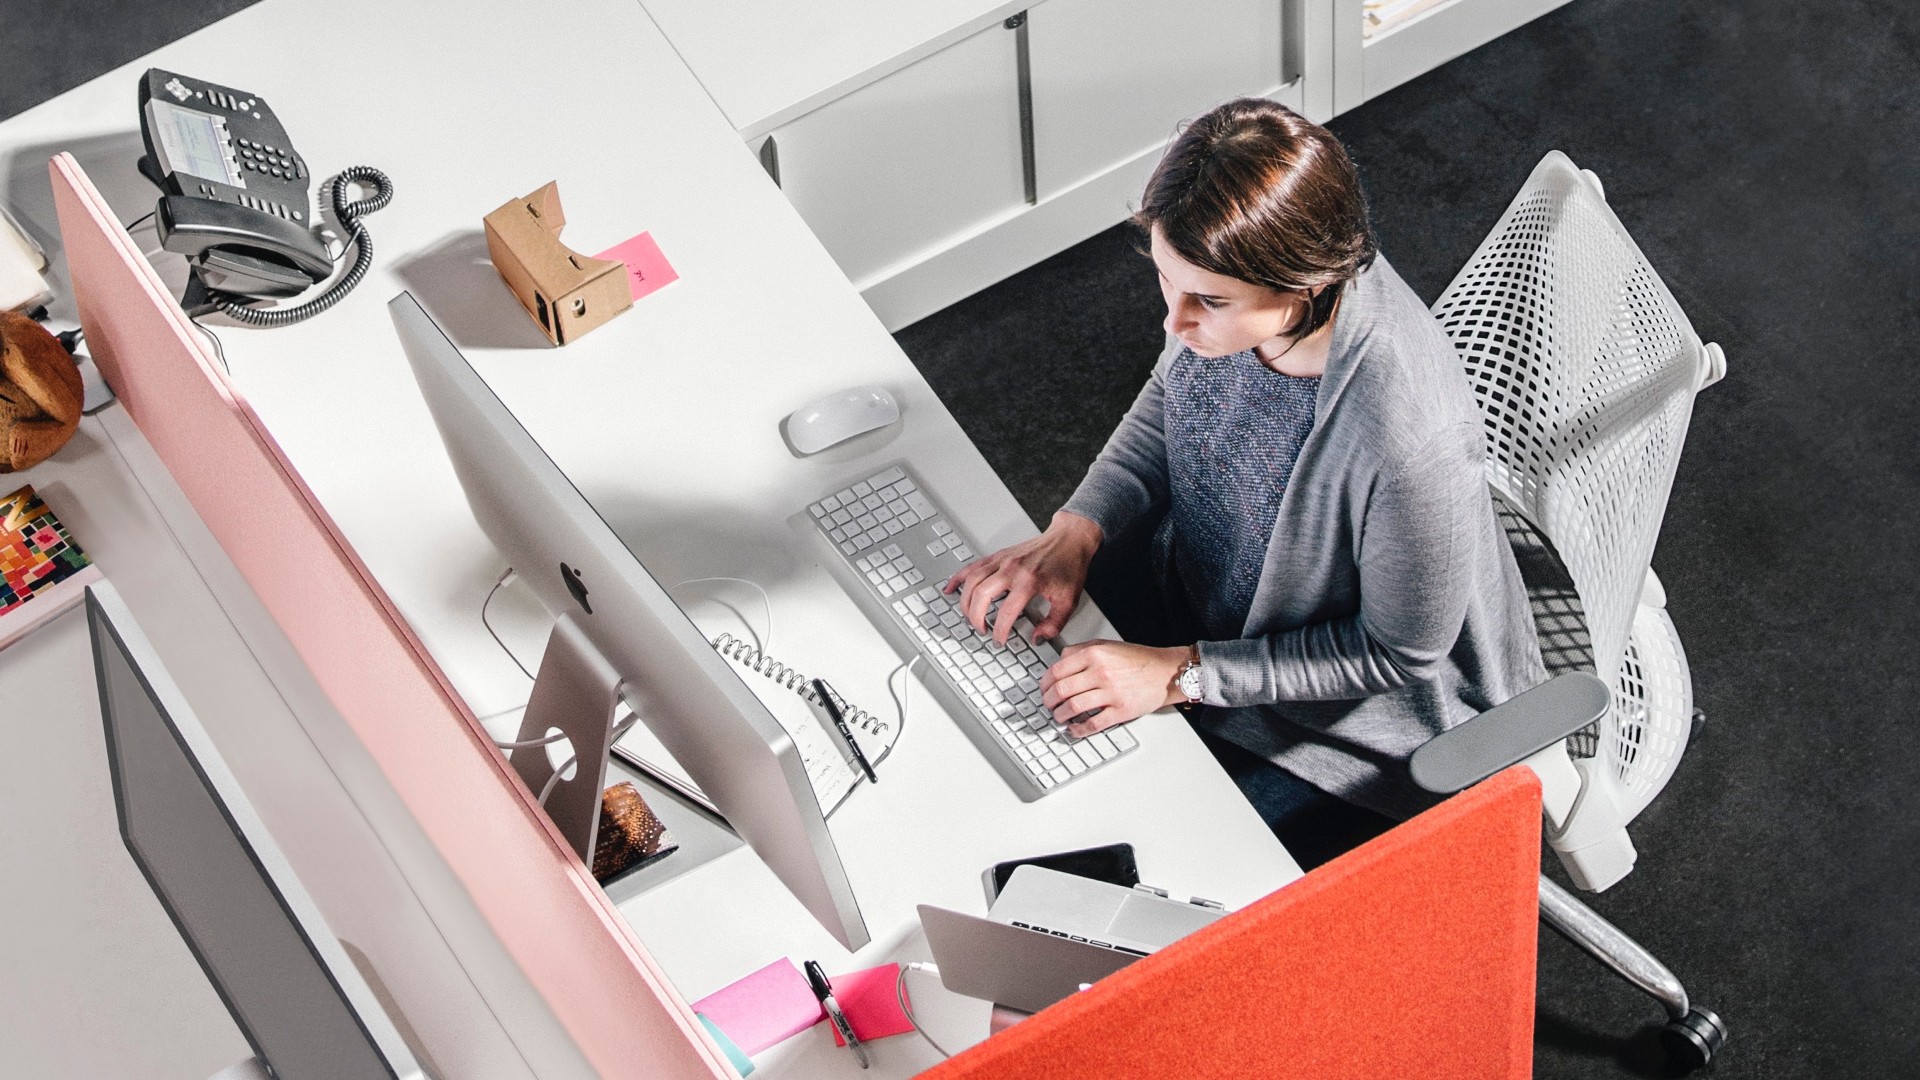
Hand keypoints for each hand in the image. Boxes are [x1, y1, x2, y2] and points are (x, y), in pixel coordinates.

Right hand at [944, 511, 1100, 644]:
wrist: (1070, 539)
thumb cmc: (1069, 566)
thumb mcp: (1068, 600)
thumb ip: (1054, 624)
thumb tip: (1037, 637)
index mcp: (1029, 582)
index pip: (1006, 612)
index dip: (1000, 631)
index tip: (999, 640)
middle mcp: (1012, 569)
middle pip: (981, 595)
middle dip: (976, 618)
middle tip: (982, 629)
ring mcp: (1002, 560)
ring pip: (972, 581)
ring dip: (966, 602)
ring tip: (969, 617)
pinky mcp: (998, 555)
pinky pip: (972, 566)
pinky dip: (958, 578)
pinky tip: (950, 589)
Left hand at [1039, 640, 1187, 735]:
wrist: (1165, 672)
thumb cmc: (1138, 660)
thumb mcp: (1107, 645)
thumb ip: (1081, 650)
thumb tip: (1059, 660)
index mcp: (1094, 654)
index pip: (1057, 670)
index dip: (1045, 683)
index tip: (1043, 689)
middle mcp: (1101, 672)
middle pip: (1061, 690)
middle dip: (1049, 701)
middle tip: (1048, 704)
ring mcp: (1111, 693)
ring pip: (1073, 707)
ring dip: (1060, 715)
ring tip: (1059, 716)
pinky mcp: (1120, 711)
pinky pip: (1093, 724)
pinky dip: (1079, 730)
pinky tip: (1074, 729)